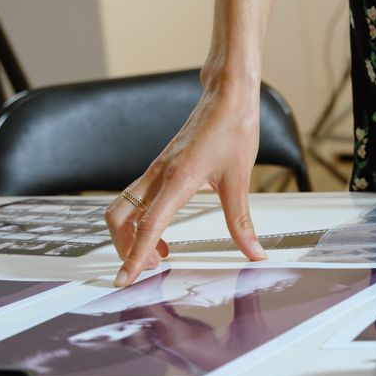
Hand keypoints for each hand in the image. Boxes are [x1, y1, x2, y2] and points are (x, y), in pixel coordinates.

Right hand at [105, 83, 266, 287]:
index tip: (124, 280)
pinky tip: (163, 230)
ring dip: (131, 235)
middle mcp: (159, 175)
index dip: (134, 256)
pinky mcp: (161, 166)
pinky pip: (137, 197)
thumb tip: (255, 253)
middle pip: (120, 218)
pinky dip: (140, 219)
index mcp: (178, 179)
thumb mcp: (240, 180)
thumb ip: (242, 222)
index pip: (148, 226)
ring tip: (160, 254)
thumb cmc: (233, 129)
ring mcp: (156, 169)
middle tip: (150, 269)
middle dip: (125, 248)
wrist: (227, 96)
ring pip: (123, 207)